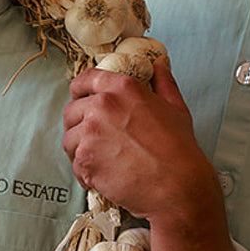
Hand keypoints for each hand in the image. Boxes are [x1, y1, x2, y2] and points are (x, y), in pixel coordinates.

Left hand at [61, 58, 215, 223]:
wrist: (177, 186)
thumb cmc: (179, 149)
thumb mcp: (175, 108)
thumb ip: (162, 83)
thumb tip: (160, 64)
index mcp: (123, 88)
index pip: (86, 80)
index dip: (80, 91)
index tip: (80, 99)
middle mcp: (103, 105)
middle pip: (71, 111)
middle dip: (79, 125)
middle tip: (94, 140)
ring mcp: (91, 133)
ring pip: (69, 139)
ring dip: (80, 150)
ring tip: (100, 161)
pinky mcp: (85, 159)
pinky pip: (74, 164)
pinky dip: (85, 172)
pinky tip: (103, 176)